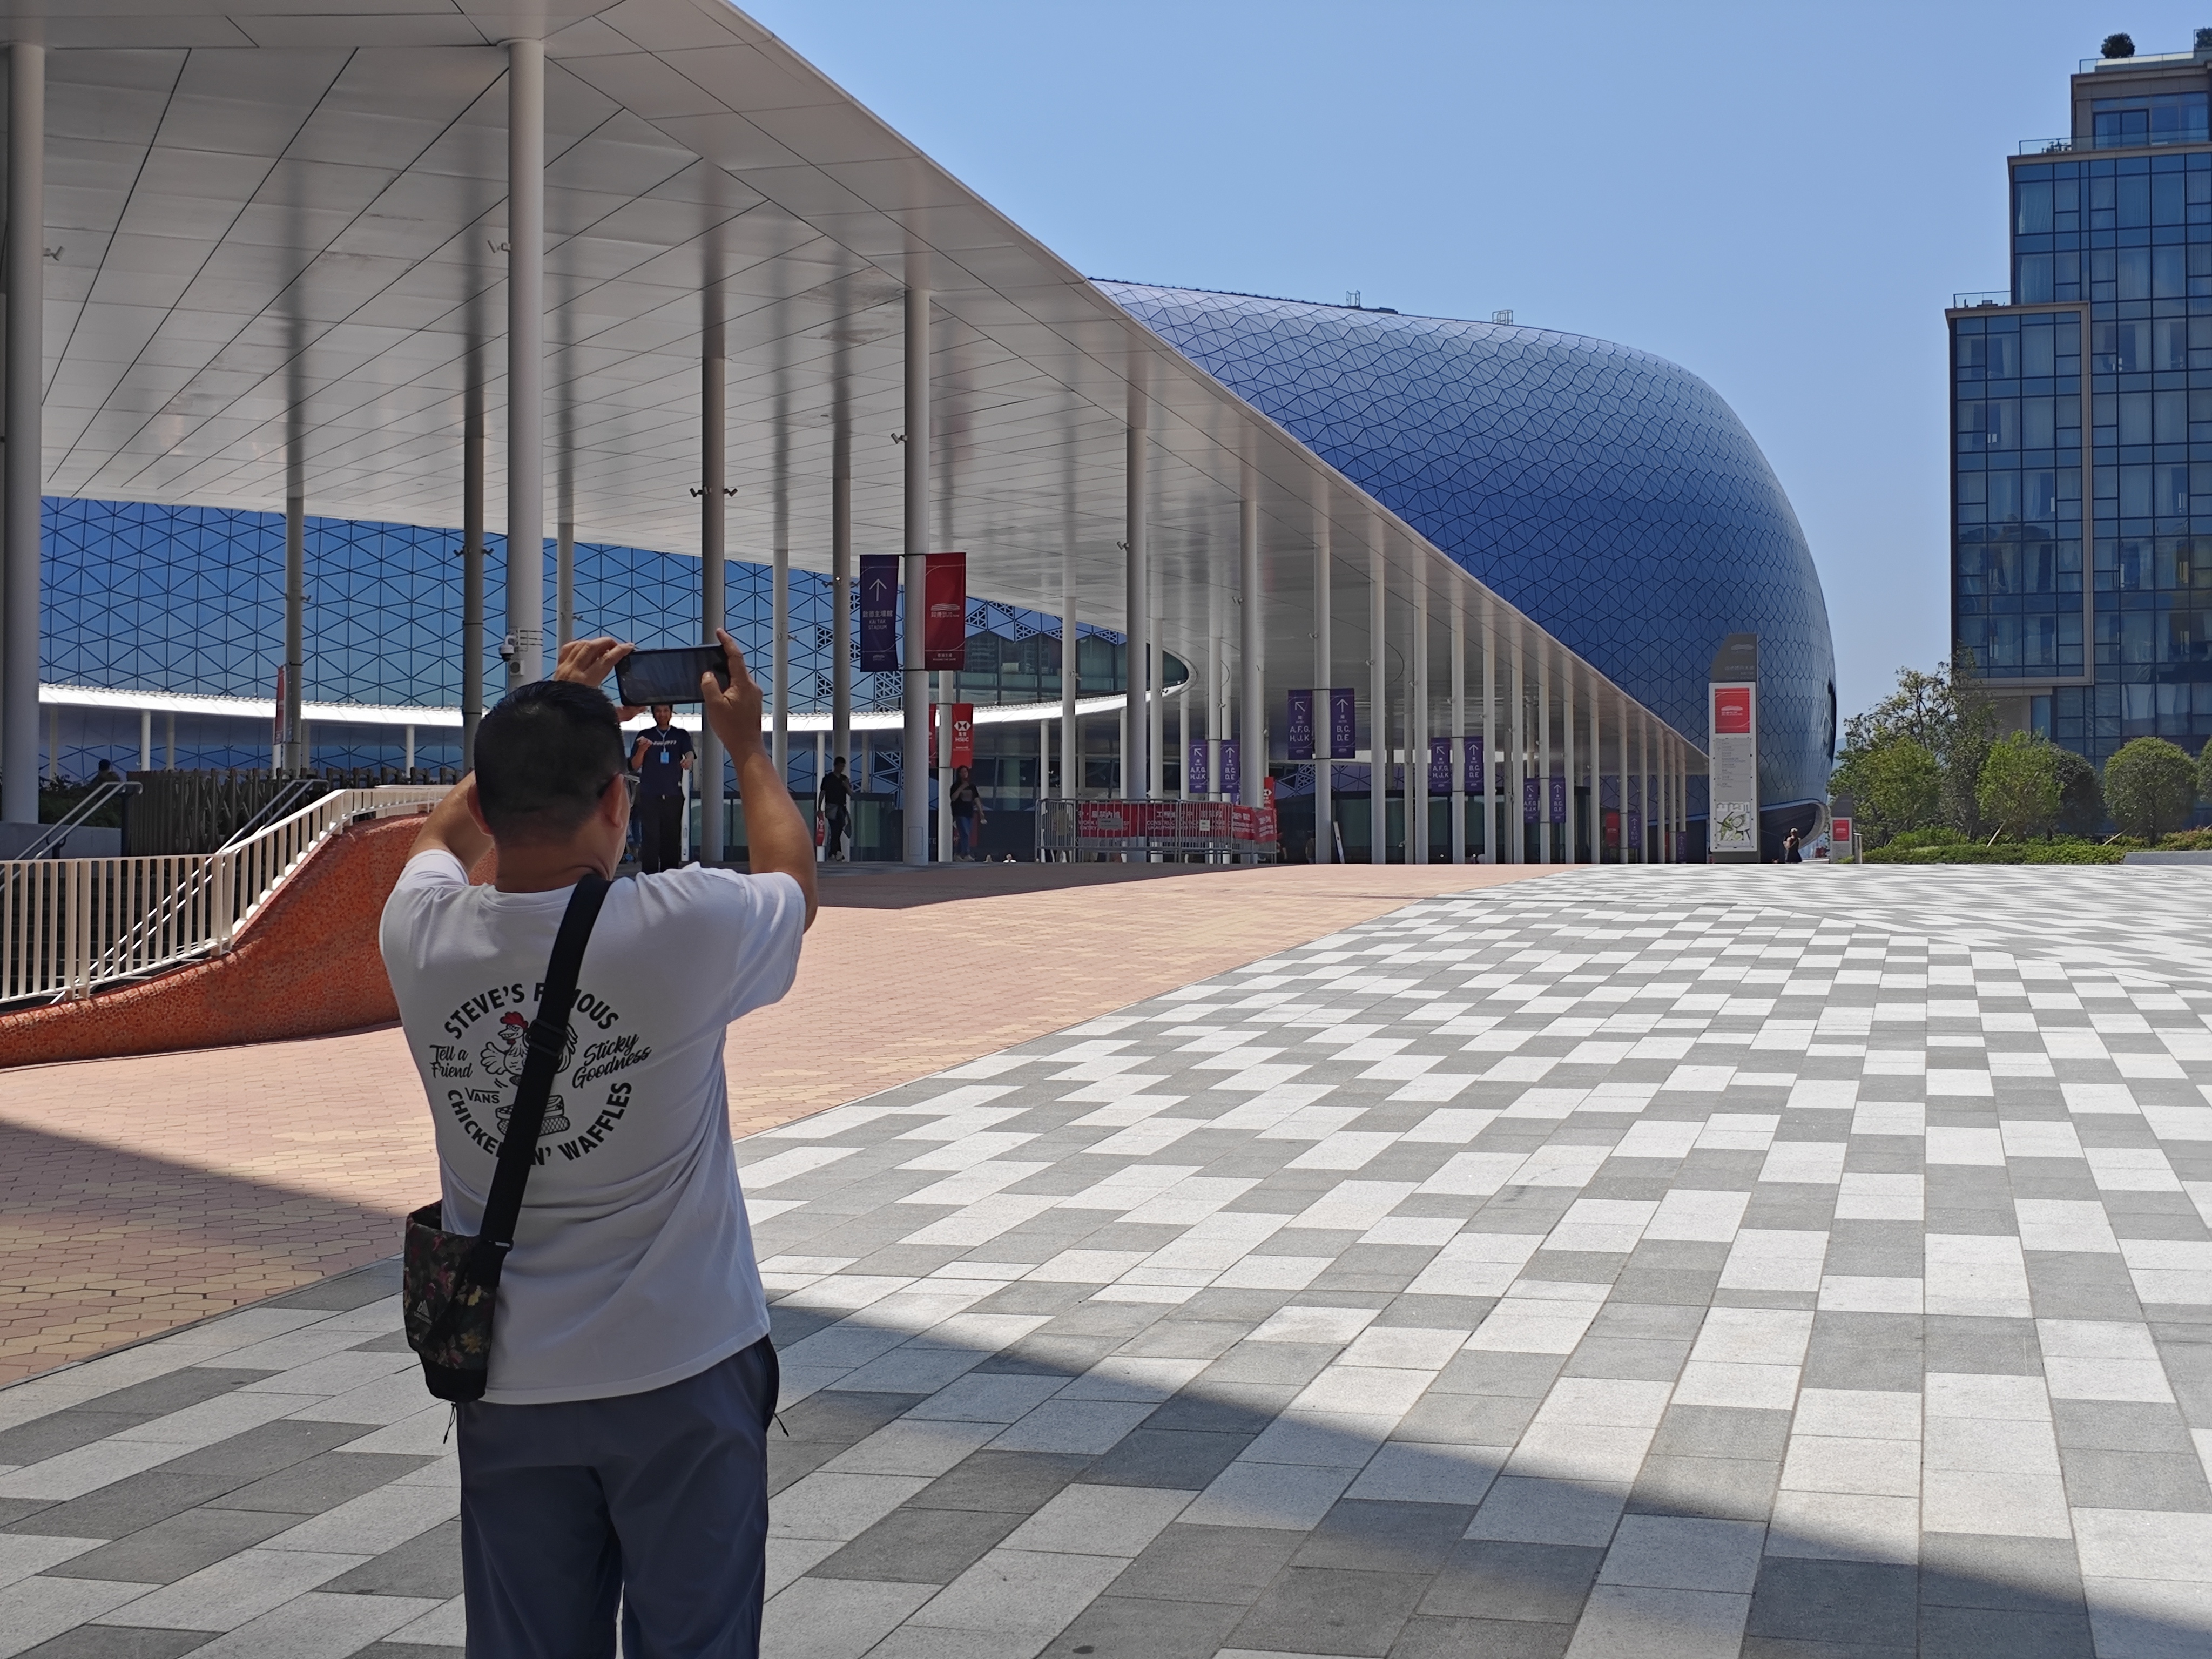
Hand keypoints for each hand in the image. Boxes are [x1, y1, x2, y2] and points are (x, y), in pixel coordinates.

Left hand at [554, 637, 637, 714]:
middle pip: (593, 646)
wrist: (555, 722)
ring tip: (604, 647)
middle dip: (608, 642)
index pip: (606, 659)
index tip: (629, 648)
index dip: (620, 651)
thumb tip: (639, 707)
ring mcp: (564, 668)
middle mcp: (574, 672)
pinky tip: (586, 648)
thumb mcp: (604, 717)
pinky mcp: (558, 668)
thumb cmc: (576, 718)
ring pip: (581, 645)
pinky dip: (579, 644)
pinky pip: (568, 648)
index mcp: (587, 683)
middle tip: (618, 647)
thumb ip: (625, 712)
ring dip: (595, 642)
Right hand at [702, 629, 763, 757]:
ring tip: (712, 680)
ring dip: (726, 676)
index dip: (726, 642)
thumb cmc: (732, 729)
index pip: (735, 656)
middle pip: (737, 666)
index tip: (719, 633)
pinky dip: (730, 686)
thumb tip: (708, 674)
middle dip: (723, 660)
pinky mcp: (752, 702)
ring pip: (738, 678)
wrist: (746, 746)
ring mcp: (753, 695)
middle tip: (710, 657)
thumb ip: (709, 685)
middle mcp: (751, 687)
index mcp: (743, 684)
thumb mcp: (714, 705)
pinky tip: (721, 696)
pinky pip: (740, 688)